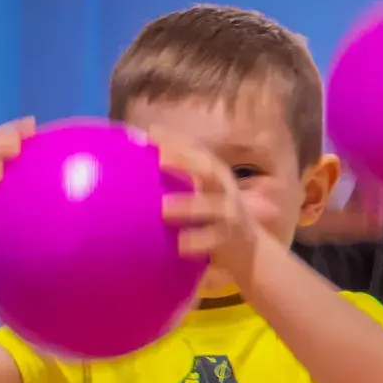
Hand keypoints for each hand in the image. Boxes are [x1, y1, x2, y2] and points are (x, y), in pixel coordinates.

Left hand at [153, 132, 268, 287]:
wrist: (249, 250)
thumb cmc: (212, 217)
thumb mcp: (197, 192)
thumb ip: (173, 180)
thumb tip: (133, 161)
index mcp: (214, 174)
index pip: (196, 150)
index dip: (176, 139)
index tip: (152, 132)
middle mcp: (224, 188)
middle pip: (209, 170)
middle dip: (186, 162)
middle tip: (159, 160)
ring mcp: (231, 213)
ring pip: (213, 206)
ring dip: (189, 205)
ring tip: (164, 209)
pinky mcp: (232, 238)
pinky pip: (216, 238)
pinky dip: (198, 241)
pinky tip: (181, 245)